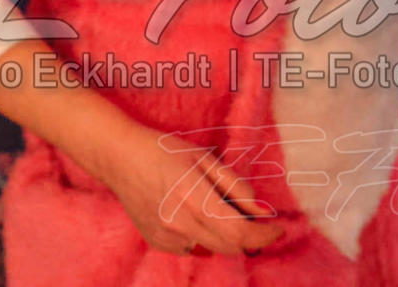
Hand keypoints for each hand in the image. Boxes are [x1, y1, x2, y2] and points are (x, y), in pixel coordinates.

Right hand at [89, 124, 283, 258]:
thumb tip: (261, 211)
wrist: (120, 157)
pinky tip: (193, 214)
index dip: (264, 235)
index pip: (240, 232)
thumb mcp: (204, 157)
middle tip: (251, 216)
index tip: (277, 228)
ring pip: (212, 249)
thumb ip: (235, 186)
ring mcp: (167, 237)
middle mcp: (180, 223)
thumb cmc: (164, 150)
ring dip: (226, 236)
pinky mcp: (157, 242)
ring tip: (217, 208)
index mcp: (194, 198)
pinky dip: (203, 237)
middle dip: (249, 236)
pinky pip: (192, 248)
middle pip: (230, 246)